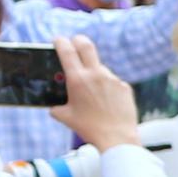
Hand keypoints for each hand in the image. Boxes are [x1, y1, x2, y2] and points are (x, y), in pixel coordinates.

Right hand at [52, 34, 137, 154]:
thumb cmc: (89, 128)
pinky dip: (106, 87)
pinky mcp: (124, 86)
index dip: (61, 41)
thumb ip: (56, 106)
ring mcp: (112, 79)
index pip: (67, 50)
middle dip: (78, 40)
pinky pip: (112, 82)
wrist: (117, 137)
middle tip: (74, 42)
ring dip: (93, 73)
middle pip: (86, 45)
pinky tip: (105, 102)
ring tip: (92, 93)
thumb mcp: (65, 117)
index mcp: (78, 79)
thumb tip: (53, 105)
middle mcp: (96, 75)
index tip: (58, 40)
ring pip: (99, 67)